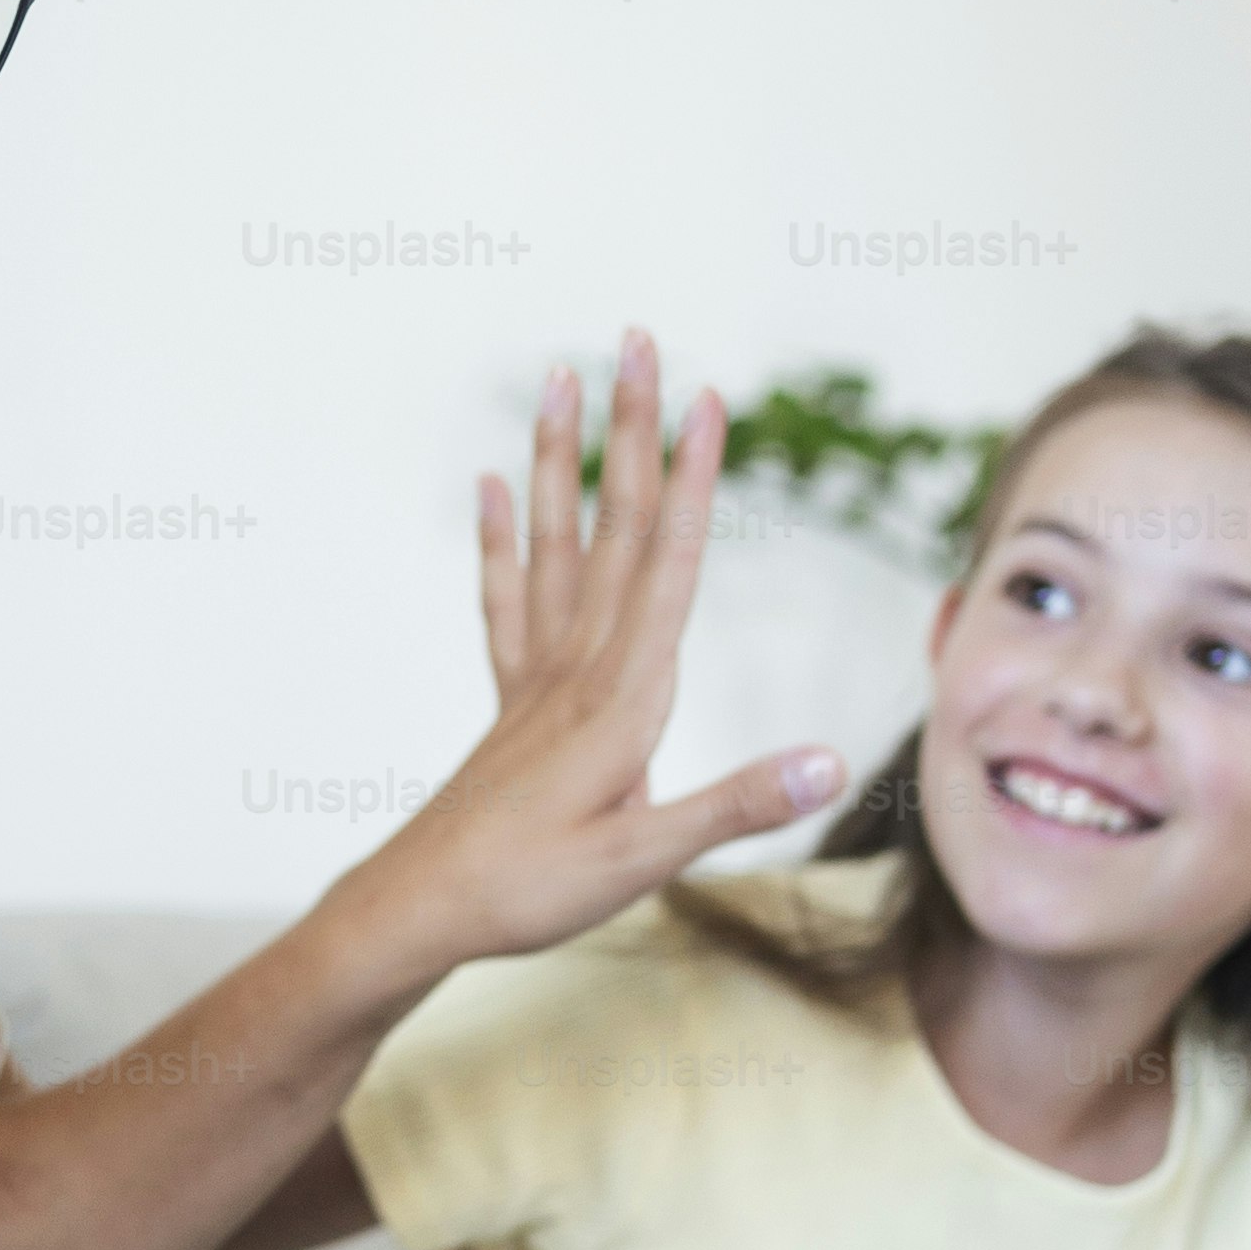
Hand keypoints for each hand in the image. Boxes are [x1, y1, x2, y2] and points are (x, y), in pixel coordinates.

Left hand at [347, 330, 842, 974]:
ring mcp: (539, 677)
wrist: (421, 910)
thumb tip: (829, 765)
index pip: (671, 564)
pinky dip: (499, 539)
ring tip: (561, 376)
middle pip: (617, 528)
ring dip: (563, 458)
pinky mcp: (511, 701)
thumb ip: (736, 806)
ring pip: (557, 544)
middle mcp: (580, 667)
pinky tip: (489, 485)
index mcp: (625, 695)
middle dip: (633, 433)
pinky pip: (506, 601)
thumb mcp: (645, 862)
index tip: (708, 399)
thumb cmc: (530, 890)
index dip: (695, 479)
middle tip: (636, 339)